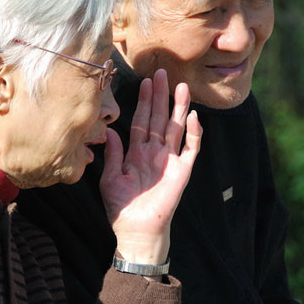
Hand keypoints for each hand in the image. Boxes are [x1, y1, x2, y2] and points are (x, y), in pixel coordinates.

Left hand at [99, 69, 201, 265]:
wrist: (136, 230)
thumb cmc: (121, 207)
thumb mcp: (110, 178)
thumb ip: (113, 154)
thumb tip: (110, 131)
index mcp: (137, 152)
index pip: (142, 121)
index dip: (144, 102)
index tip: (145, 82)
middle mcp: (155, 151)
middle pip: (159, 118)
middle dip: (161, 96)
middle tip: (162, 73)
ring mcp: (170, 159)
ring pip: (175, 127)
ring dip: (179, 108)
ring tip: (182, 87)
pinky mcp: (182, 170)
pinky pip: (190, 148)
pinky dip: (193, 133)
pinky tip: (194, 117)